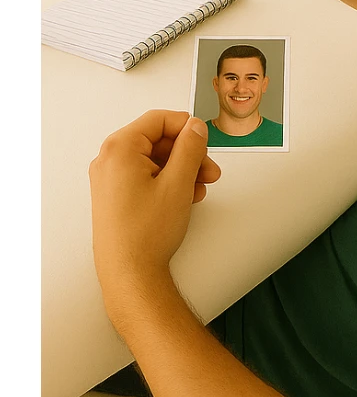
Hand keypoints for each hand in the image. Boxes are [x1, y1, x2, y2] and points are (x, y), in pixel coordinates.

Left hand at [89, 109, 220, 312]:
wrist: (130, 276)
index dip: (187, 128)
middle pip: (158, 140)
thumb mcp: (178, 182)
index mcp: (119, 149)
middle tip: (208, 169)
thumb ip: (190, 147)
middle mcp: (109, 161)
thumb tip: (195, 127)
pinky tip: (184, 197)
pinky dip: (167, 181)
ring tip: (199, 188)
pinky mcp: (114, 196)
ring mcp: (109, 180)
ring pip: (154, 160)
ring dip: (181, 169)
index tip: (204, 141)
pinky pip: (145, 176)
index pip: (158, 119)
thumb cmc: (145, 235)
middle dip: (187, 154)